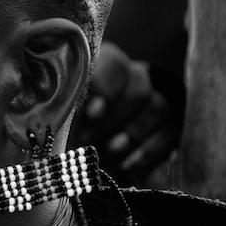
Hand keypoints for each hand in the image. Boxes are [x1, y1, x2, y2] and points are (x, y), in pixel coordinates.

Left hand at [71, 42, 183, 184]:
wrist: (98, 145)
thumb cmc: (73, 123)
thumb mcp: (65, 115)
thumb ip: (64, 110)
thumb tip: (56, 119)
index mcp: (105, 65)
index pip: (113, 62)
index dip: (105, 86)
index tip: (92, 112)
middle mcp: (134, 77)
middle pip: (138, 86)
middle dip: (115, 116)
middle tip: (91, 137)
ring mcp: (155, 100)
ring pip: (157, 106)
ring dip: (133, 131)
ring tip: (111, 149)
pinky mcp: (170, 125)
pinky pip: (169, 132)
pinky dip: (148, 150)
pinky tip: (128, 163)